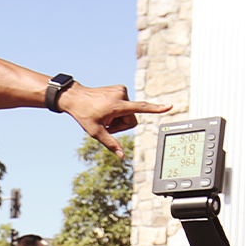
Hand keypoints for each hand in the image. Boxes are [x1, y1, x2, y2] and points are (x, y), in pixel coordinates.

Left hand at [58, 83, 172, 157]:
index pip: (140, 108)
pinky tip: (105, 110)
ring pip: (129, 112)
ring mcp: (121, 90)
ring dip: (118, 118)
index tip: (169, 106)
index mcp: (117, 105)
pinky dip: (117, 111)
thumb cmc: (84, 114)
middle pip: (131, 119)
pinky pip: (125, 105)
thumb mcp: (95, 132)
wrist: (75, 97)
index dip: (156, 109)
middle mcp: (121, 95)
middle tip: (106, 124)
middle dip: (121, 125)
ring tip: (104, 116)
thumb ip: (110, 143)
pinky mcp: (120, 89)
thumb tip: (121, 156)